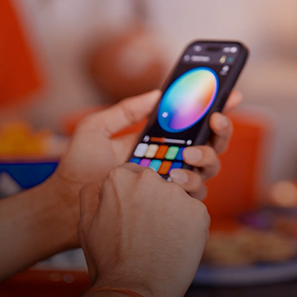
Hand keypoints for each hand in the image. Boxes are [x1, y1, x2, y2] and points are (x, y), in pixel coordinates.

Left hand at [50, 89, 242, 202]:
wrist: (67, 203)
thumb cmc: (79, 166)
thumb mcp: (97, 127)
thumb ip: (126, 110)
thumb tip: (156, 93)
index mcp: (159, 139)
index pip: (193, 121)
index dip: (216, 106)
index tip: (229, 93)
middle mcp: (171, 159)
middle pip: (212, 143)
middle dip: (221, 129)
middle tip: (215, 120)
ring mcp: (171, 182)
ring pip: (210, 167)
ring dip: (207, 156)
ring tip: (189, 154)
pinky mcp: (169, 203)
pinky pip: (195, 194)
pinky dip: (192, 182)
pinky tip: (176, 176)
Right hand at [79, 164, 209, 296]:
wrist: (133, 292)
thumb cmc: (108, 262)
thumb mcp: (86, 224)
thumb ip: (91, 195)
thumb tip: (100, 183)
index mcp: (120, 177)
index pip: (134, 177)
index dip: (134, 200)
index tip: (133, 219)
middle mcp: (149, 178)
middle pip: (157, 186)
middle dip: (154, 205)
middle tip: (146, 234)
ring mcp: (176, 194)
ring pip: (178, 201)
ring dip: (173, 217)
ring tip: (160, 244)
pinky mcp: (198, 212)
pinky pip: (195, 216)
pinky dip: (190, 231)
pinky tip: (176, 248)